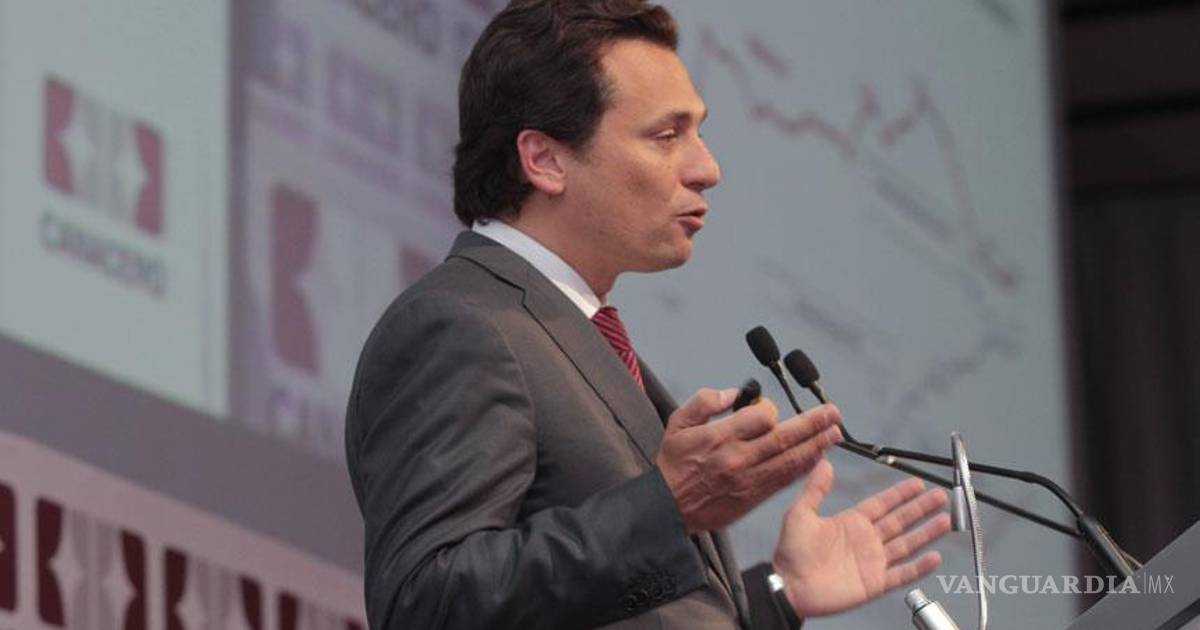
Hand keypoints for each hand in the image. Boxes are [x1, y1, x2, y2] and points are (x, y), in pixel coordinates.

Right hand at [656, 388, 842, 533]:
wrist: (668, 508)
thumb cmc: (674, 464)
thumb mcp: (677, 424)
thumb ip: (704, 402)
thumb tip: (733, 393)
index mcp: (719, 437)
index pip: (760, 418)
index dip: (770, 409)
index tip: (767, 408)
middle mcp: (738, 459)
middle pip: (784, 438)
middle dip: (813, 424)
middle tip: (833, 413)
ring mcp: (749, 480)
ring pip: (790, 461)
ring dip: (816, 446)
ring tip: (835, 433)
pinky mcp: (753, 498)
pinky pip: (785, 480)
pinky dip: (804, 468)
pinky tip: (818, 457)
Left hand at [773, 458, 951, 616]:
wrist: (789, 585)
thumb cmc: (791, 552)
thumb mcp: (800, 513)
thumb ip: (815, 489)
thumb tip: (824, 463)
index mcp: (851, 523)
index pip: (882, 504)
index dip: (900, 494)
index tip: (917, 484)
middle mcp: (866, 540)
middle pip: (900, 521)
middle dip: (921, 509)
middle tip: (941, 496)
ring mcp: (873, 562)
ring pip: (907, 544)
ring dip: (926, 533)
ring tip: (946, 521)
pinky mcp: (875, 583)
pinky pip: (902, 574)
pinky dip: (919, 568)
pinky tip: (934, 558)